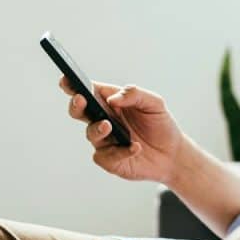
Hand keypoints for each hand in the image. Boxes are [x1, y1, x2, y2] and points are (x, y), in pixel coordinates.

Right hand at [60, 76, 184, 183]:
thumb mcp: (154, 103)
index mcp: (111, 101)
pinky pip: (107, 156)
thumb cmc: (160, 124)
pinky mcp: (109, 159)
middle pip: (80, 111)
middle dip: (76, 105)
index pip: (89, 90)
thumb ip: (135, 95)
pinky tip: (135, 147)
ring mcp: (105, 140)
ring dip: (98, 129)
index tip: (67, 79)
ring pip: (91, 133)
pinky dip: (121, 151)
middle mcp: (104, 119)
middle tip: (81, 100)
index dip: (74, 84)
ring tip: (109, 126)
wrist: (172, 154)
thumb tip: (113, 98)